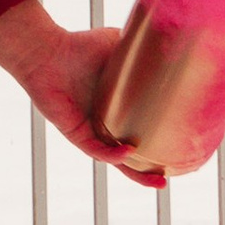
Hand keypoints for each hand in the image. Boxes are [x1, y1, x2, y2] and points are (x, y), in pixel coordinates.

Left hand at [0, 0, 164, 189]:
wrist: (48, 51)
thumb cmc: (80, 47)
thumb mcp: (117, 48)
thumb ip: (140, 49)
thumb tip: (169, 41)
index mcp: (114, 109)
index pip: (137, 131)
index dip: (154, 144)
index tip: (177, 152)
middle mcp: (102, 124)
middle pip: (128, 156)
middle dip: (147, 172)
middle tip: (167, 181)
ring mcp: (89, 131)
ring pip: (114, 160)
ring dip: (135, 173)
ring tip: (157, 182)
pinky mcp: (75, 132)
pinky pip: (95, 149)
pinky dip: (112, 154)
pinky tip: (129, 152)